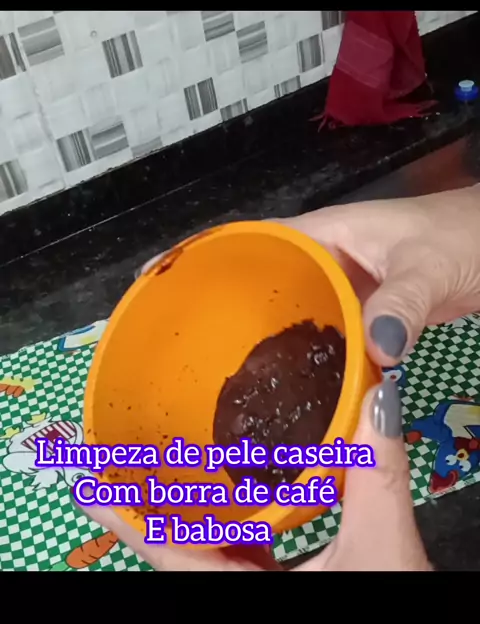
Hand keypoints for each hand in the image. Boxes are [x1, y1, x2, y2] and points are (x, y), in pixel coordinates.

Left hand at [83, 380, 430, 571]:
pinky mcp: (283, 587)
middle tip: (122, 459)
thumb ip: (377, 479)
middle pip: (179, 549)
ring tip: (168, 469)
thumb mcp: (382, 554)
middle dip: (149, 504)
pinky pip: (240, 554)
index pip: (168, 554)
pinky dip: (231, 524)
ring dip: (189, 512)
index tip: (86, 483)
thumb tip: (377, 402)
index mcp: (242, 595)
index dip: (125, 517)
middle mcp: (239, 596)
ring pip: (210, 552)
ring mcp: (257, 592)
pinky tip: (241, 497)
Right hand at [140, 187, 479, 367]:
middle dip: (219, 310)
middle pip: (259, 284)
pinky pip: (320, 338)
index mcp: (323, 235)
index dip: (199, 256)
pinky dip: (302, 359)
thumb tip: (372, 351)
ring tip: (218, 381)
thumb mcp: (428, 266)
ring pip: (288, 315)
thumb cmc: (464, 238)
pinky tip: (289, 389)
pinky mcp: (362, 316)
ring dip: (259, 340)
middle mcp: (323, 262)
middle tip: (179, 354)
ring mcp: (342, 291)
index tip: (154, 280)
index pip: (248, 240)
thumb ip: (401, 302)